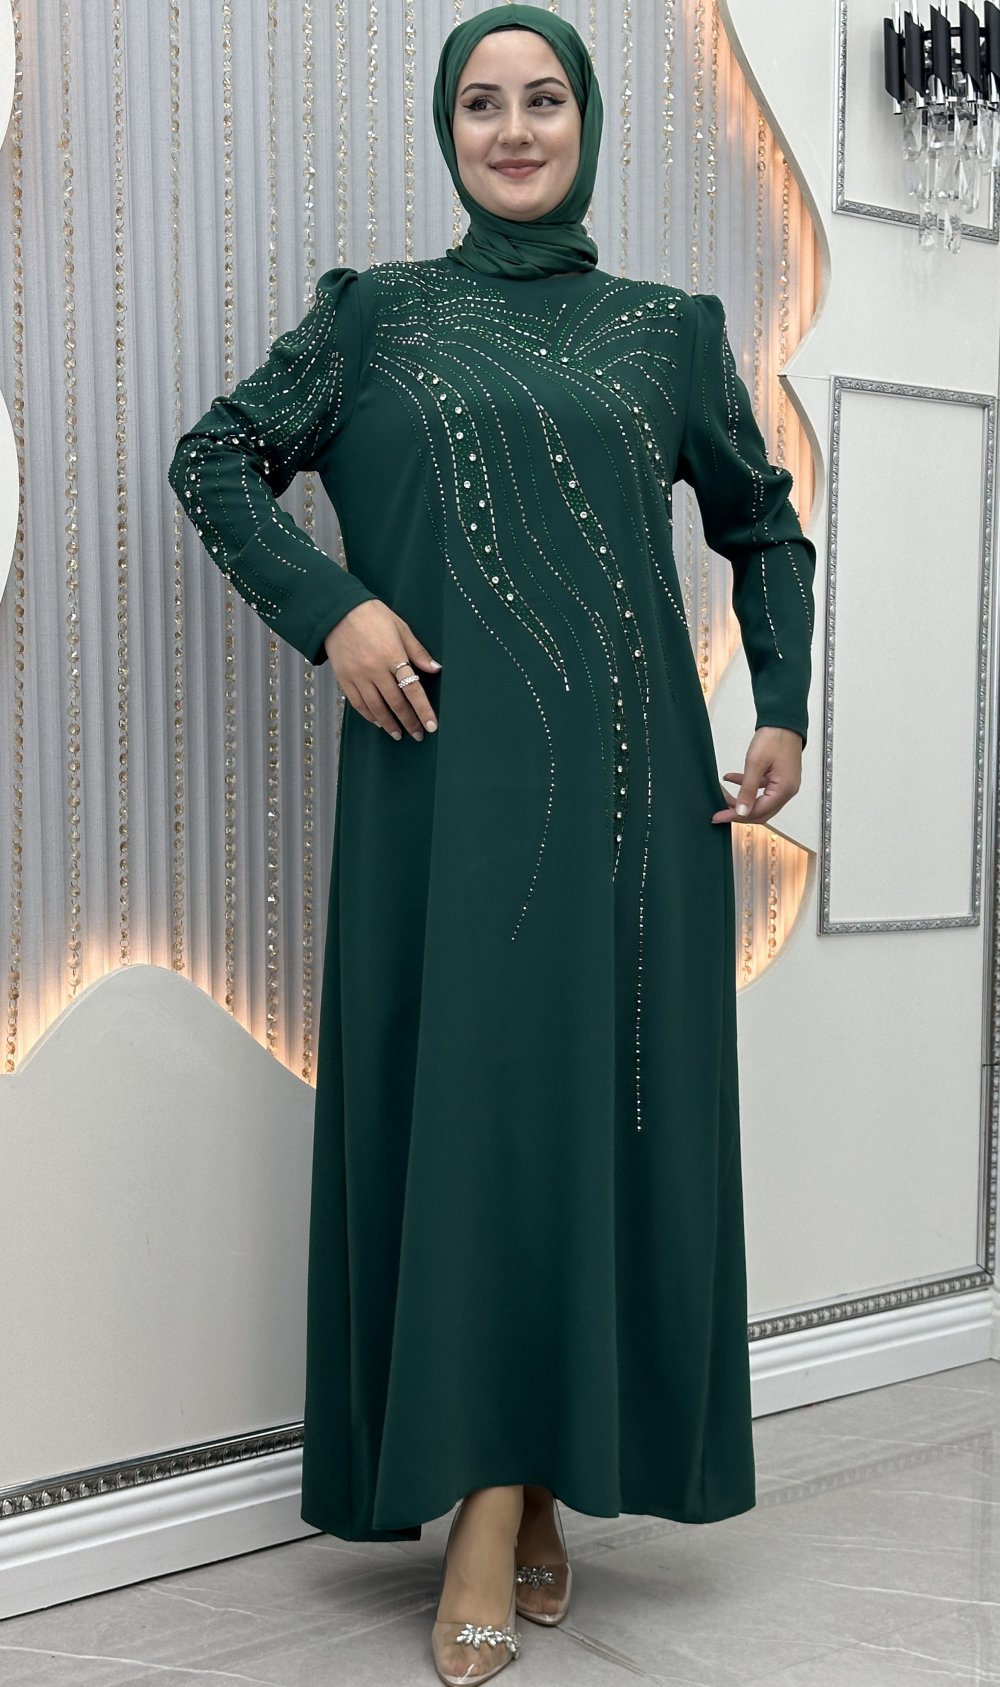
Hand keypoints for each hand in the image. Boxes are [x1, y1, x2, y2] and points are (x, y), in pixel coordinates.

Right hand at [323, 600, 440, 740]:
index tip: (431, 726)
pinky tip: (379, 722)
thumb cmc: (372, 615)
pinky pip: (358, 703)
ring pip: (376, 708)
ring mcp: (358, 676)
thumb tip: (435, 669)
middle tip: (418, 734)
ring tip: (398, 734)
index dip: (423, 710)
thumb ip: (417, 651)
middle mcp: (375, 670)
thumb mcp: (400, 628)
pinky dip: (369, 715)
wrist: (337, 611)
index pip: (412, 690)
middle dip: (408, 722)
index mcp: (392, 656)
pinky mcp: (344, 679)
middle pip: (395, 703)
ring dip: (389, 724)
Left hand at [711, 726, 801, 824]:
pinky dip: (747, 787)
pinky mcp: (779, 777)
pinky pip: (761, 789)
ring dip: (742, 801)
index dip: (736, 816)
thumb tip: (741, 811)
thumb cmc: (774, 738)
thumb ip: (747, 790)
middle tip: (720, 812)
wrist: (783, 720)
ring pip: (760, 802)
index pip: (758, 812)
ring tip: (724, 796)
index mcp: (784, 790)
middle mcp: (787, 790)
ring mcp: (784, 784)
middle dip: (739, 813)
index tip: (719, 816)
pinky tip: (731, 779)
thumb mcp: (755, 764)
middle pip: (761, 811)